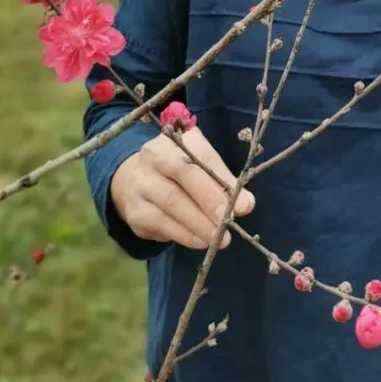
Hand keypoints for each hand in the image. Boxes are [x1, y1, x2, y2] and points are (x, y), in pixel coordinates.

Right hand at [109, 123, 255, 250]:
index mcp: (177, 139)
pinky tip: (200, 242)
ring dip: (199, 223)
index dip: (224, 180)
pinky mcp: (135, 210)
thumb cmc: (179, 171)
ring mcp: (141, 182)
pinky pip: (161, 223)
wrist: (136, 180)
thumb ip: (223, 181)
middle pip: (184, 175)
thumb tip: (246, 204)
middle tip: (228, 222)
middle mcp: (154, 156)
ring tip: (218, 238)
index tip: (244, 205)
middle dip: (210, 200)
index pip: (202, 156)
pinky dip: (184, 235)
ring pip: (172, 202)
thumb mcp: (200, 165)